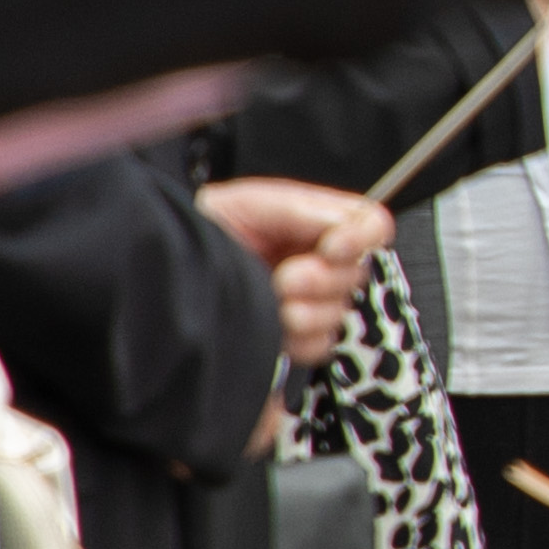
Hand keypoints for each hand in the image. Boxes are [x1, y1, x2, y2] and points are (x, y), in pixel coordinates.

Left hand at [194, 177, 389, 372]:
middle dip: (318, 279)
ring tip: (268, 300)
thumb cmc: (210, 227)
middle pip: (356, 274)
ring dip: (302, 311)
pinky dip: (294, 338)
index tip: (330, 249)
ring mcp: (312, 300)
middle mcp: (323, 261)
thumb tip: (342, 234)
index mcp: (320, 223)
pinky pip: (318, 344)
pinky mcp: (297, 336)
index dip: (362, 238)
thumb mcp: (253, 203)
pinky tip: (271, 325)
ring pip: (337, 313)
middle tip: (282, 277)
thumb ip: (302, 211)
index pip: (372, 225)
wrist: (176, 265)